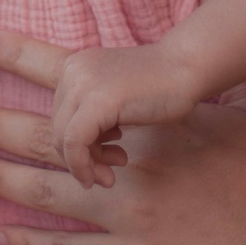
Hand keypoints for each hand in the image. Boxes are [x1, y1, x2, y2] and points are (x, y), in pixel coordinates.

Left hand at [0, 28, 245, 244]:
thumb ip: (224, 49)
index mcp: (144, 109)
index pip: (72, 75)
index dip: (25, 57)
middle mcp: (127, 151)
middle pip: (43, 133)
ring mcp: (125, 201)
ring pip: (45, 186)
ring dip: (0, 177)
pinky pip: (67, 238)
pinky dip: (34, 236)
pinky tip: (4, 234)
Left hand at [49, 43, 205, 188]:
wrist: (187, 67)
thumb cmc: (160, 87)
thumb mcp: (115, 100)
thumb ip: (93, 119)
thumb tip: (78, 157)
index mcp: (75, 68)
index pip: (61, 118)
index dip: (76, 148)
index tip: (103, 163)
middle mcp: (73, 71)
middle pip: (58, 130)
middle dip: (80, 160)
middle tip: (107, 176)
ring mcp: (82, 82)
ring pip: (63, 139)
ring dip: (86, 166)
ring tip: (112, 174)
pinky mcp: (97, 99)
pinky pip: (74, 142)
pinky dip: (84, 166)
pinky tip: (108, 176)